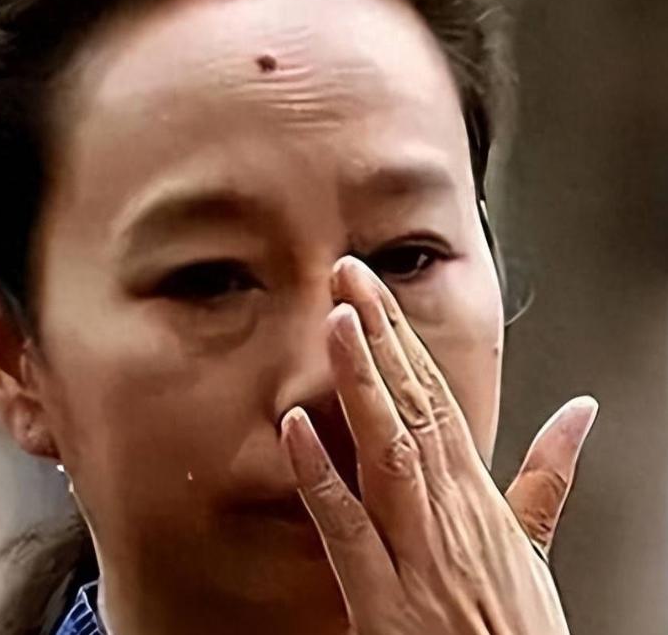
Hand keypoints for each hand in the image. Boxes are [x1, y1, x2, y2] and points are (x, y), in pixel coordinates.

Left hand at [280, 256, 595, 633]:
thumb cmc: (515, 628)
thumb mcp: (536, 545)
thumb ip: (549, 476)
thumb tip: (580, 413)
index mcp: (476, 493)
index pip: (437, 395)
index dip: (403, 337)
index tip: (373, 289)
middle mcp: (447, 510)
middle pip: (413, 405)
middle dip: (380, 335)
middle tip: (349, 274)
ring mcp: (414, 550)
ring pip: (387, 450)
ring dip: (361, 383)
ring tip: (337, 322)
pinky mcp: (382, 598)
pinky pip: (344, 529)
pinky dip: (320, 476)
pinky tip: (293, 428)